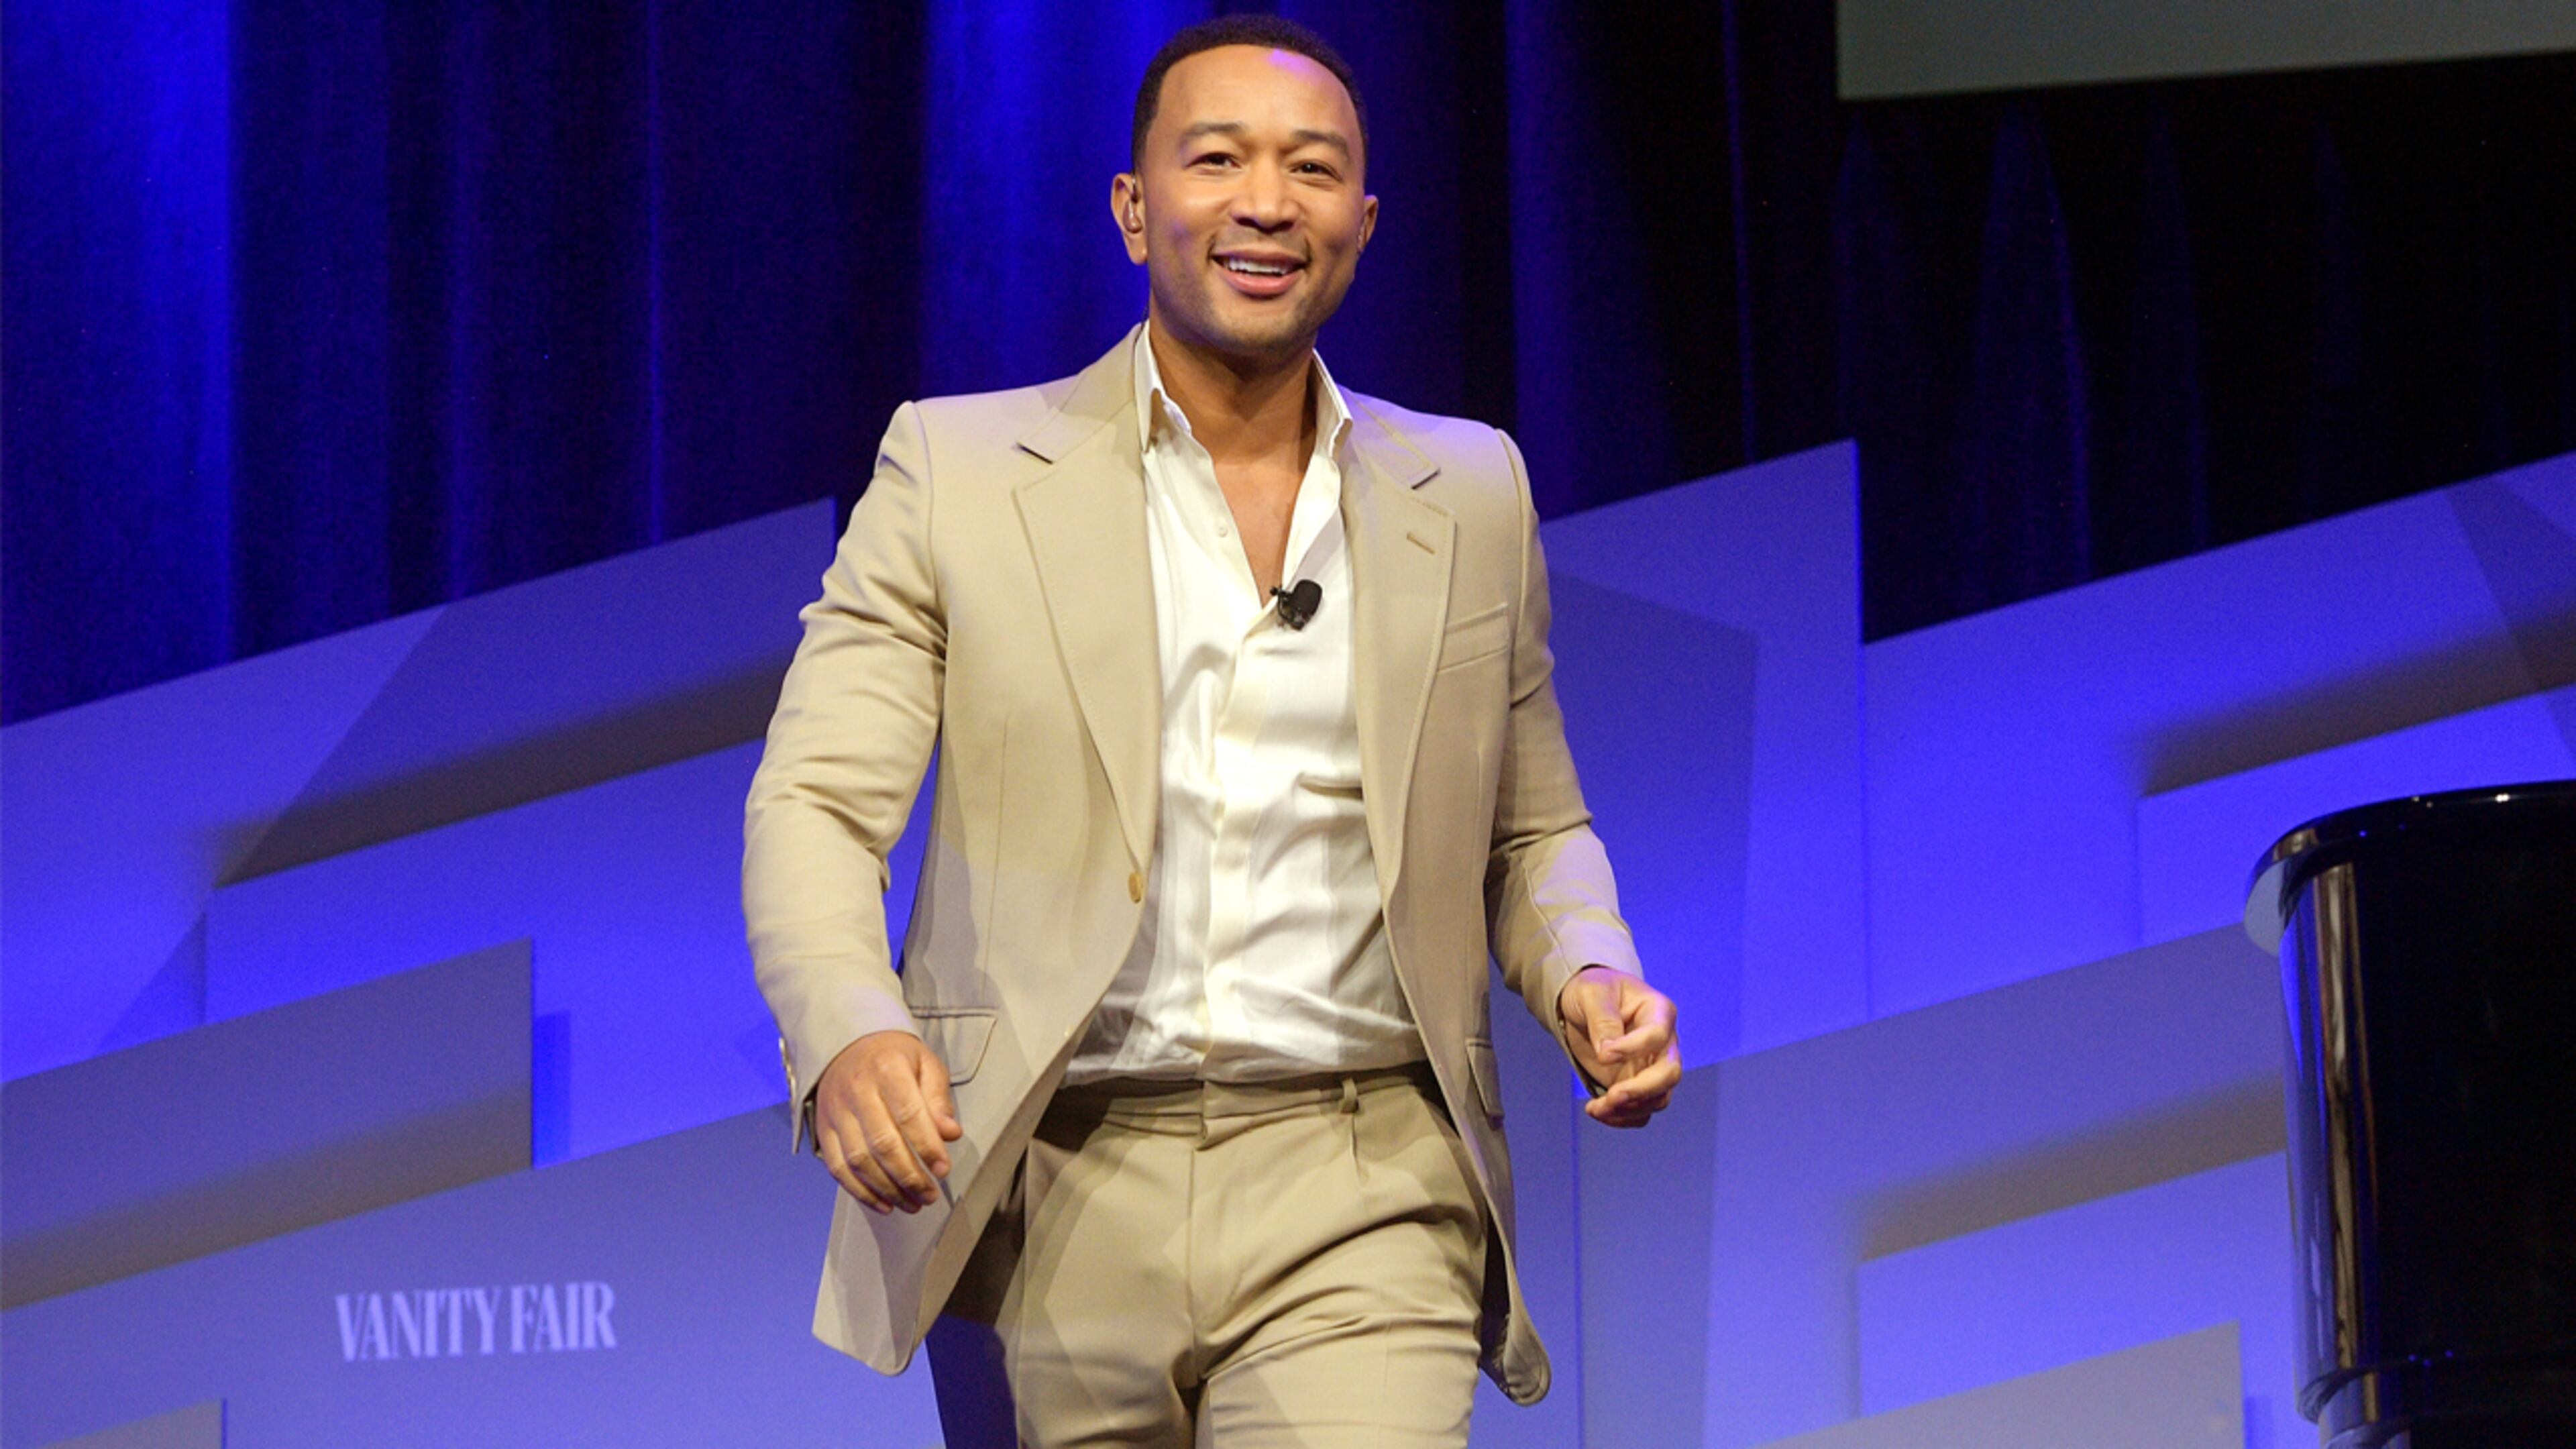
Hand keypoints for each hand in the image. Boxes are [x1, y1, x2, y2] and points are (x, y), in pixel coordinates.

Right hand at [812, 1029, 963, 1213]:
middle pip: (882, 1143)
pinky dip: (860, 1191)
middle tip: (929, 1195)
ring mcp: (836, 1112)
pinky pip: (837, 1167)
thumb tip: (950, 1134)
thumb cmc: (894, 1058)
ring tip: (912, 1204)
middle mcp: (857, 1090)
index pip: (909, 1115)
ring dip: (887, 1189)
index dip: (927, 1147)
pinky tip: (883, 1203)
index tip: (943, 1170)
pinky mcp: (823, 1129)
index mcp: (887, 1069)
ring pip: (859, 1160)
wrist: (847, 1045)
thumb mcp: (925, 1064)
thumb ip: (938, 1099)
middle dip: (909, 1176)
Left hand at [1557, 966, 1680, 1127]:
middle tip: (1613, 1096)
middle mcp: (1663, 1043)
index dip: (1633, 1048)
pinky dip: (1621, 1118)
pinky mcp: (1638, 1085)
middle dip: (1642, 1090)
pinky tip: (1597, 1110)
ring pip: (1658, 1098)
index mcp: (1658, 1012)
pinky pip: (1641, 1110)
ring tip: (1596, 1107)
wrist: (1586, 1006)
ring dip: (1629, 1109)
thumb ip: (1602, 1019)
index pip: (1657, 1036)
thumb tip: (1608, 1053)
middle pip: (1670, 1074)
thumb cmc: (1595, 991)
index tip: (1604, 1054)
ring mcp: (1653, 1067)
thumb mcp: (1593, 993)